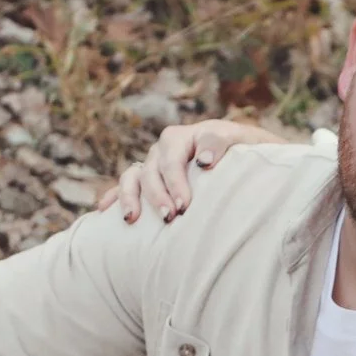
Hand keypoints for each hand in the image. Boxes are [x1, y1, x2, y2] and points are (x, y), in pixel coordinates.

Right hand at [96, 119, 280, 221]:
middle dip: (157, 194)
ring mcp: (155, 165)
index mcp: (185, 136)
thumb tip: (202, 160)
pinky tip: (103, 212)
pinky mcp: (150, 182)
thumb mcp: (245, 141)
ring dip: (131, 197)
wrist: (251, 160)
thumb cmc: (250, 152)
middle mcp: (165, 149)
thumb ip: (222, 143)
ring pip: (133, 177)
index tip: (184, 205)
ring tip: (132, 219)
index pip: (173, 156)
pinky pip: (126, 186)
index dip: (175, 180)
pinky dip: (114, 197)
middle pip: (151, 169)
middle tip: (170, 217)